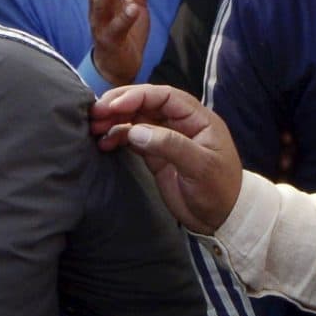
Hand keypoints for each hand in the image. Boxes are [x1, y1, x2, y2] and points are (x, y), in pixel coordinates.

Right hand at [86, 0, 157, 88]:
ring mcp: (102, 28)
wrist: (119, 67)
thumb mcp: (135, 4)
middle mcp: (98, 12)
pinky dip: (124, 19)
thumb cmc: (124, 32)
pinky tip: (135, 9)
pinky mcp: (111, 43)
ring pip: (99, 6)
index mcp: (103, 0)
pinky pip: (115, 30)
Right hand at [90, 83, 243, 233]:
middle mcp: (181, 123)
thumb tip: (135, 130)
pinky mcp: (156, 155)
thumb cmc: (219, 190)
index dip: (137, 96)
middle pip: (146, 103)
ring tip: (94, 127)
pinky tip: (104, 142)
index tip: (113, 105)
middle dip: (120, 104)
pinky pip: (132, 138)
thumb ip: (171, 145)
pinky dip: (117, 136)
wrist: (221, 219)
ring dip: (114, 119)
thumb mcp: (200, 167)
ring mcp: (167, 138)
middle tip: (95, 113)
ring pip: (136, 119)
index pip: (165, 96)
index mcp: (198, 119)